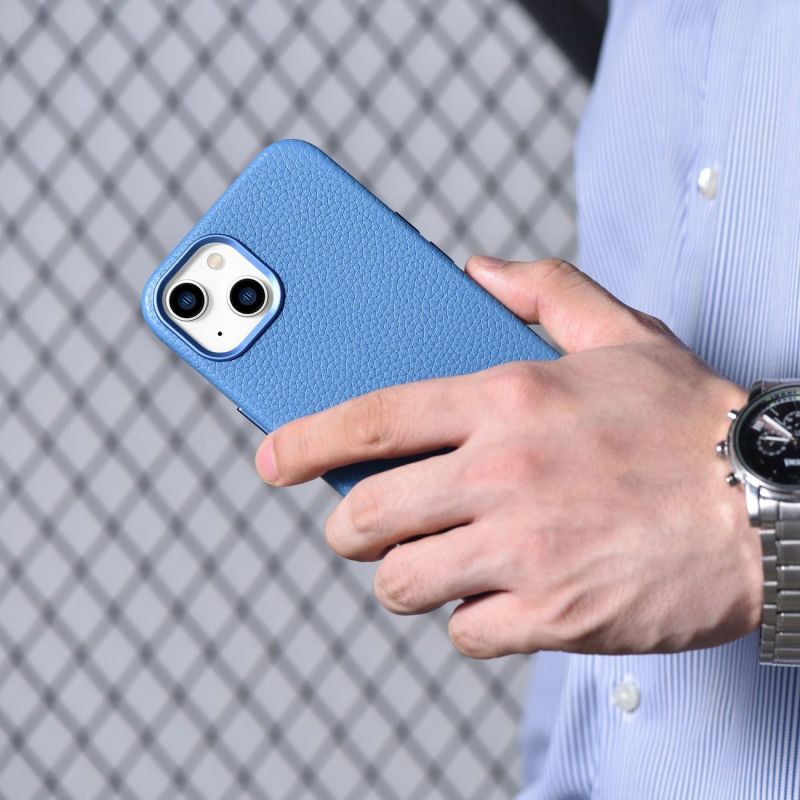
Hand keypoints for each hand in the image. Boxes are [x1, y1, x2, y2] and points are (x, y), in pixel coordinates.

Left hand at [255, 257, 760, 657]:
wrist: (769, 507)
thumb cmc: (692, 423)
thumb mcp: (620, 333)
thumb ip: (543, 290)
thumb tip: (478, 269)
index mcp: (507, 399)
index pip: (373, 418)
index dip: (306, 439)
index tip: (274, 457)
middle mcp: (502, 472)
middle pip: (367, 516)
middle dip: (350, 527)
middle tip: (366, 527)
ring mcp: (523, 549)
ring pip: (402, 582)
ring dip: (408, 576)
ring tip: (440, 560)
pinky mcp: (551, 615)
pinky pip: (464, 630)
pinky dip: (471, 619)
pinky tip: (503, 593)